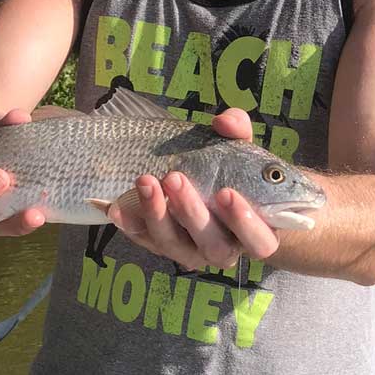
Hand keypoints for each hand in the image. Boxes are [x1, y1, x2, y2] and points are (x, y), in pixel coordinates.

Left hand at [107, 108, 279, 268]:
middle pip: (211, 244)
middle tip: (175, 178)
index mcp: (256, 232)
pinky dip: (129, 223)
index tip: (226, 192)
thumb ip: (238, 131)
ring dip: (157, 214)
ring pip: (173, 244)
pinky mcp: (163, 246)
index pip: (258, 240)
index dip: (243, 222)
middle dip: (190, 211)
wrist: (212, 189)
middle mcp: (224, 249)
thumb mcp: (241, 148)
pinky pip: (144, 240)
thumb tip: (224, 122)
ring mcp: (191, 251)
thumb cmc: (235, 172)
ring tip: (144, 181)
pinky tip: (115, 206)